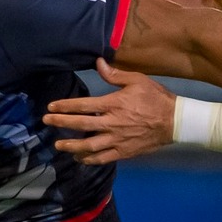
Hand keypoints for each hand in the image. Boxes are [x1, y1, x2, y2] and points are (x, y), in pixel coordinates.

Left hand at [43, 60, 175, 165]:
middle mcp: (112, 123)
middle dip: (61, 123)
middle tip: (47, 122)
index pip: (83, 105)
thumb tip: (98, 63)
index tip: (51, 106)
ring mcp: (118, 140)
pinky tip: (80, 158)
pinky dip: (89, 159)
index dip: (65, 106)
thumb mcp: (138, 80)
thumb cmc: (156, 98)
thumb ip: (115, 75)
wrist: (175, 121)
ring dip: (71, 145)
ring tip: (59, 145)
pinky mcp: (124, 152)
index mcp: (114, 104)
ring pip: (89, 145)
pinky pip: (103, 158)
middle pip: (81, 125)